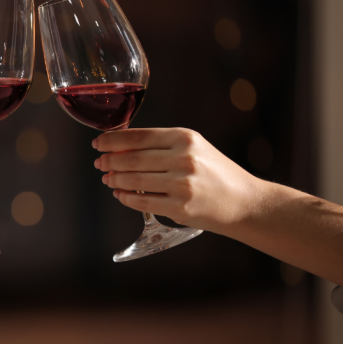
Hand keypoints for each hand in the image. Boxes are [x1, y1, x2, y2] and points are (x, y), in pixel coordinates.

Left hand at [92, 128, 264, 233]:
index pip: (138, 136)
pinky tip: (120, 194)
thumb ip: (161, 145)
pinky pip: (142, 201)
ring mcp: (182, 184)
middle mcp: (183, 158)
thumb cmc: (215, 173)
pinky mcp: (180, 207)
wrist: (244, 202)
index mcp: (185, 138)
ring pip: (134, 180)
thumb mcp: (193, 148)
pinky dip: (126, 198)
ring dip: (115, 179)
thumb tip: (120, 147)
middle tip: (99, 163)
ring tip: (107, 179)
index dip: (113, 140)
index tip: (98, 143)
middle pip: (132, 158)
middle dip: (109, 161)